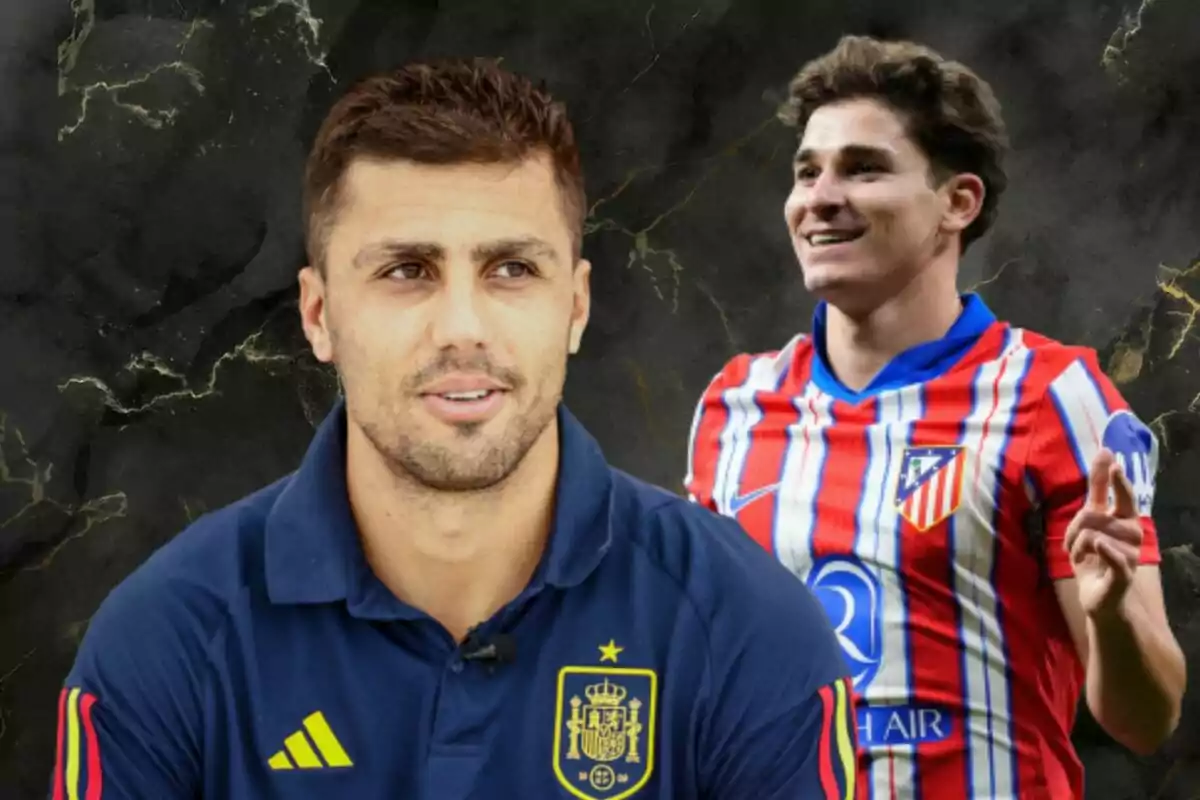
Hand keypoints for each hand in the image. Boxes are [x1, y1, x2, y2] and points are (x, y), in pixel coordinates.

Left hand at [1063, 448, 1143, 618]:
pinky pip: (1114, 556)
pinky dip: (1105, 549)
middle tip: (1074, 543)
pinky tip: (1099, 545)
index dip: (1118, 481)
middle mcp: (1133, 535)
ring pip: (1091, 534)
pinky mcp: (1122, 574)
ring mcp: (1130, 554)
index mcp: (1125, 520)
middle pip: (1094, 516)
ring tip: (1081, 557)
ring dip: (1076, 546)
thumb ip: (1097, 489)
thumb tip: (1106, 453)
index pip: (1124, 496)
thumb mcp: (1090, 520)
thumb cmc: (1093, 555)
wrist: (1097, 595)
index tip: (1114, 463)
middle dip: (1074, 527)